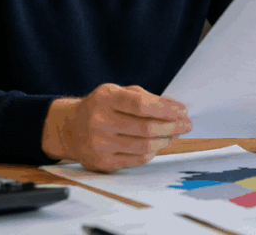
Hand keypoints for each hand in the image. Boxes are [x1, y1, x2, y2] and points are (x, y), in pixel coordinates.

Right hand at [41, 84, 192, 171]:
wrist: (69, 129)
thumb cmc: (100, 107)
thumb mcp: (118, 93)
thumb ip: (147, 98)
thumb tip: (177, 107)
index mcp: (105, 99)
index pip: (141, 105)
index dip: (166, 109)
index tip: (183, 111)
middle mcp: (99, 122)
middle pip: (146, 129)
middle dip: (173, 127)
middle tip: (187, 124)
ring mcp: (100, 144)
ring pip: (144, 147)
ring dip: (166, 141)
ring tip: (175, 134)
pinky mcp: (103, 162)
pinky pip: (137, 159)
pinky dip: (153, 151)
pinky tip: (160, 144)